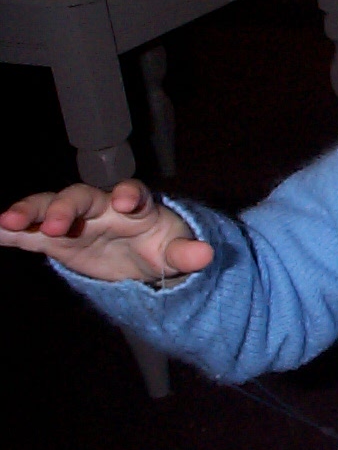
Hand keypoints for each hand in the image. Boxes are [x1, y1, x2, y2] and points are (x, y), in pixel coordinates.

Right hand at [0, 180, 212, 283]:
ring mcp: (75, 221)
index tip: (125, 202)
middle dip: (67, 206)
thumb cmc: (161, 245)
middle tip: (54, 222)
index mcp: (136, 206)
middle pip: (81, 196)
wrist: (142, 256)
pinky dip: (7, 230)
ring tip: (6, 221)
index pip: (132, 193)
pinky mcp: (54, 239)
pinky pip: (26, 232)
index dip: (129, 194)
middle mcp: (102, 206)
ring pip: (48, 207)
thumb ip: (187, 254)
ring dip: (28, 211)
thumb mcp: (176, 252)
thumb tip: (207, 254)